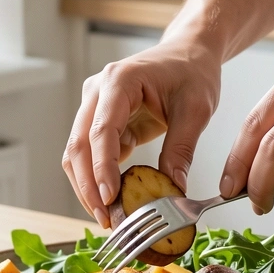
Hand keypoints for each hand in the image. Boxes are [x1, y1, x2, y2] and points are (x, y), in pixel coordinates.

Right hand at [62, 39, 221, 226]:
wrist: (189, 52)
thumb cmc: (192, 71)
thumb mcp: (196, 109)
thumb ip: (181, 148)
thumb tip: (174, 189)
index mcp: (119, 81)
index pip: (101, 130)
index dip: (102, 168)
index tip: (110, 199)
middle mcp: (98, 91)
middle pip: (78, 145)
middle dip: (89, 186)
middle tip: (107, 219)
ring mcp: (95, 105)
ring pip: (77, 153)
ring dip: (88, 187)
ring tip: (108, 217)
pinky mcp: (101, 121)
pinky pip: (91, 154)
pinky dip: (98, 179)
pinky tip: (113, 201)